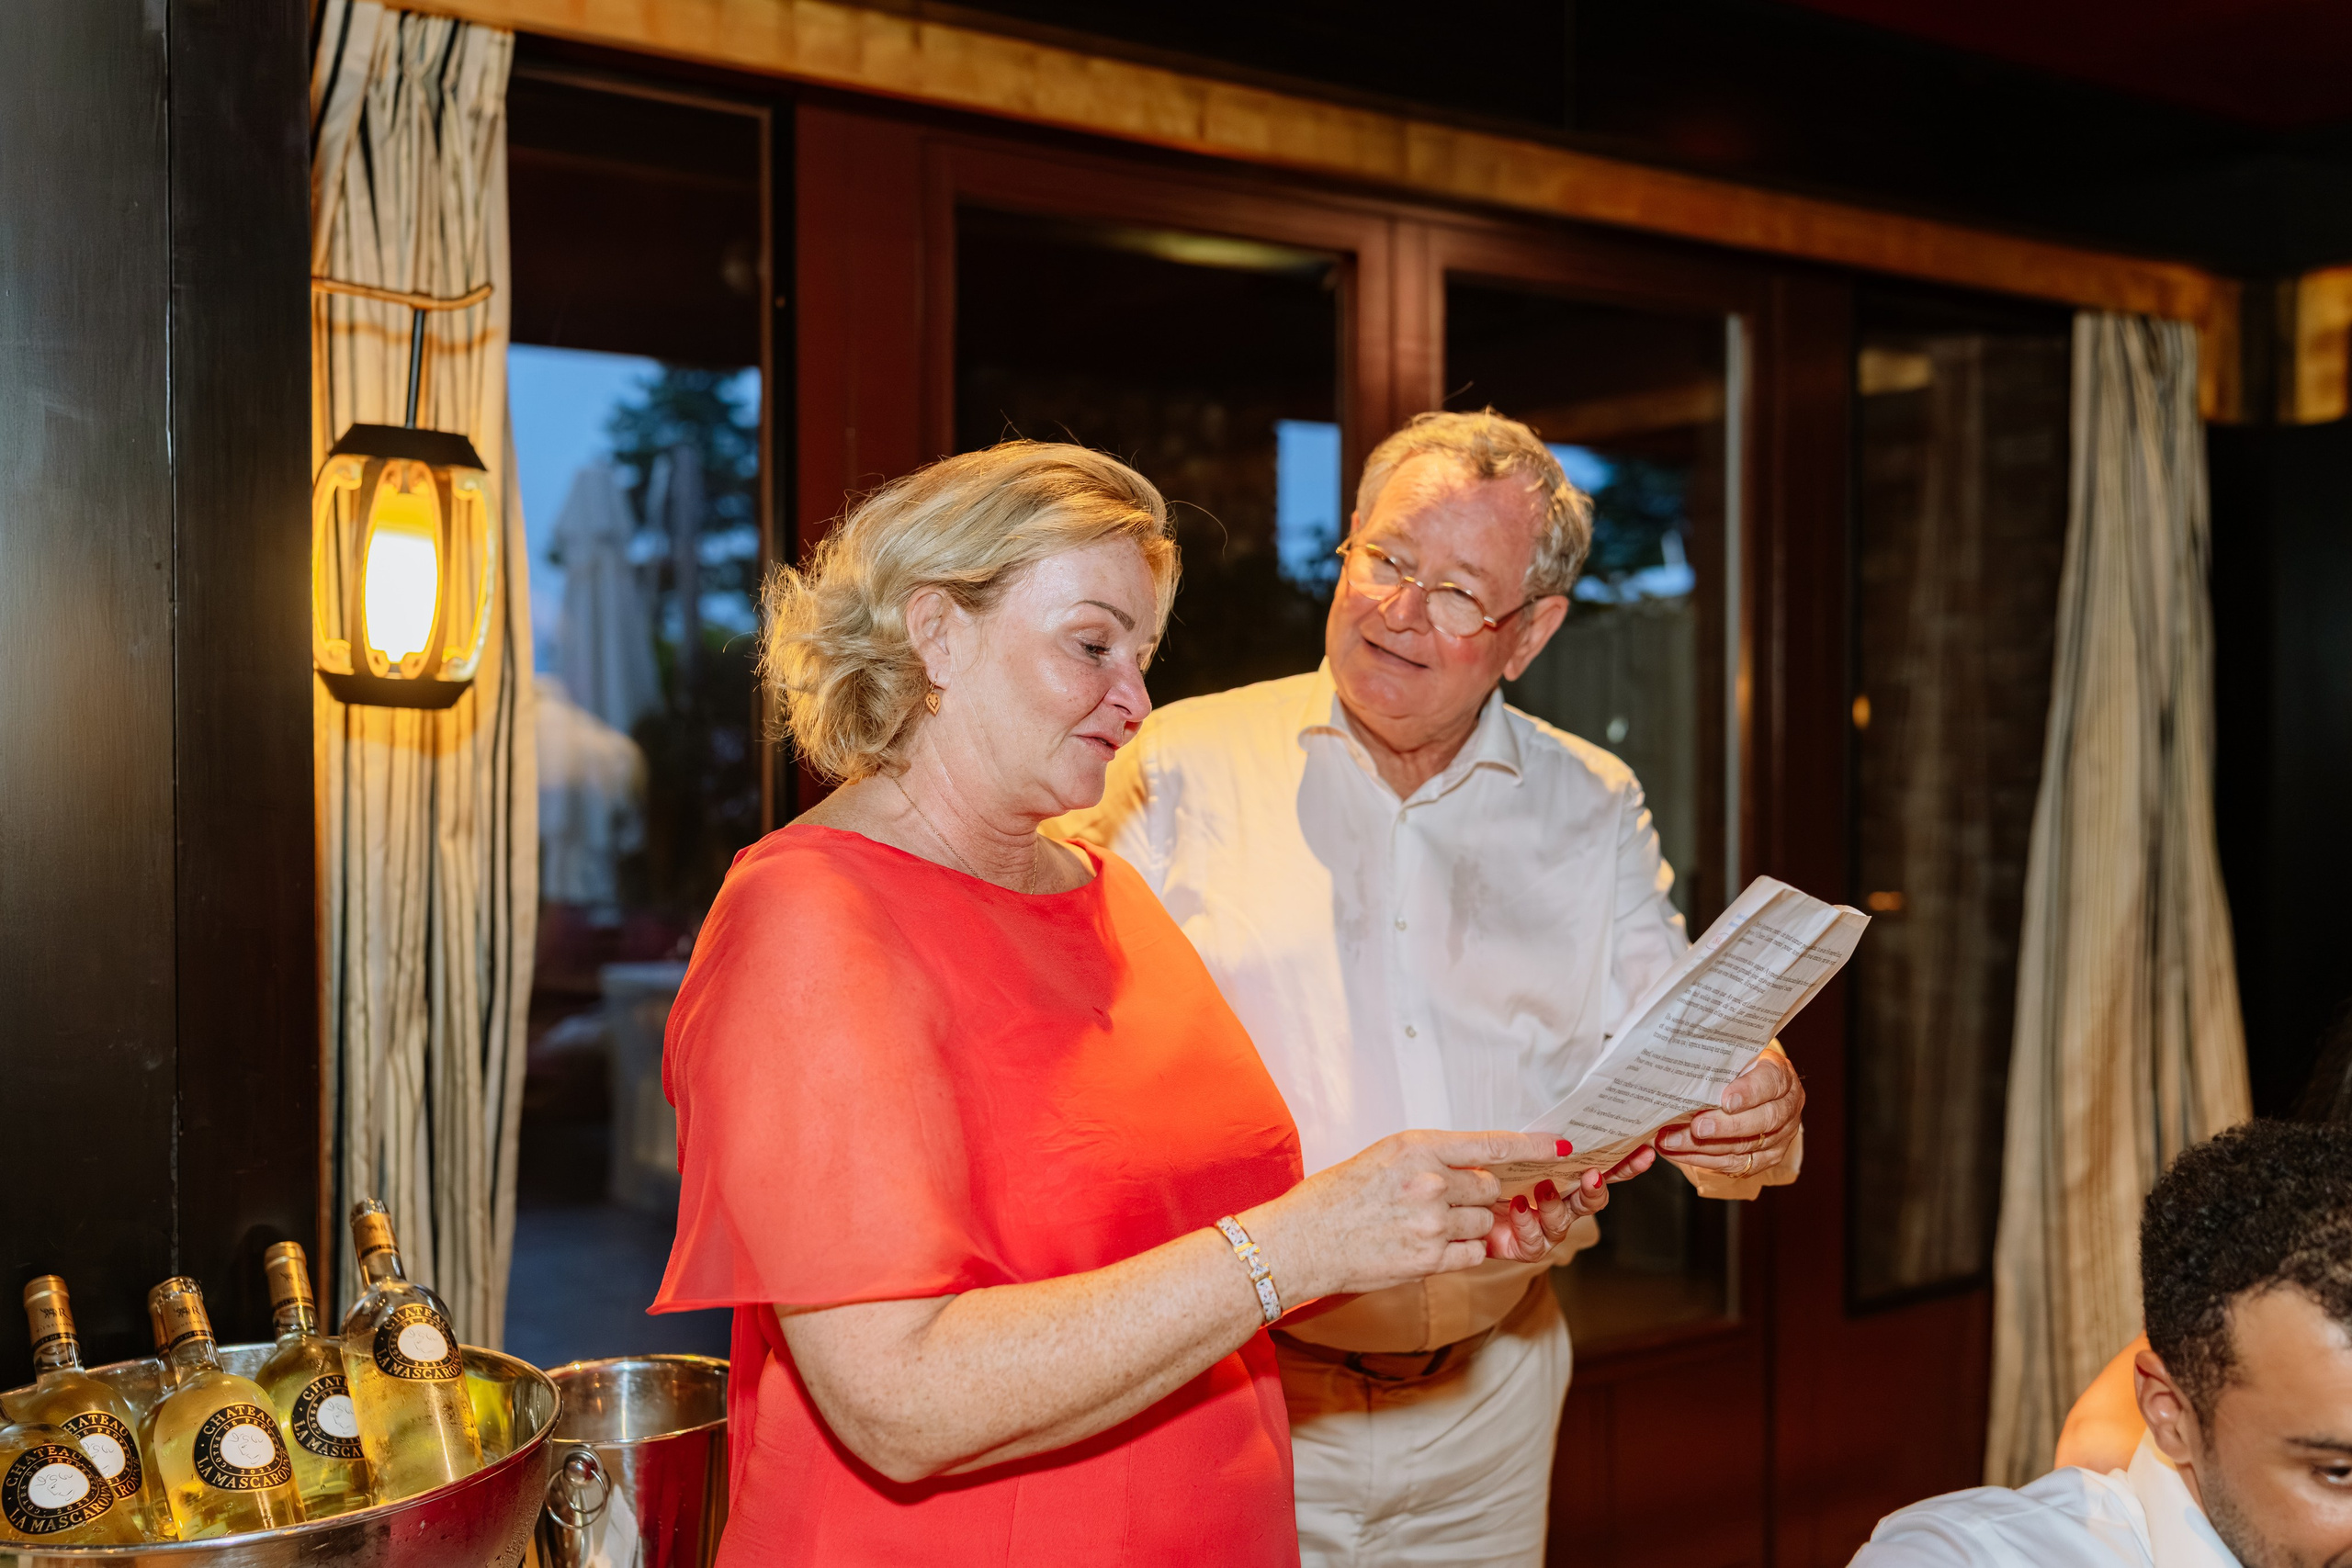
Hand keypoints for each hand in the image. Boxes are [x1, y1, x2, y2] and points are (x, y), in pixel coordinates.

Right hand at [1246, 1130, 1554, 1299]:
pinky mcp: (1429, 1260)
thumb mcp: (1382, 1158)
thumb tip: (1472, 1169)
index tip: (1558, 1145)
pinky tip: (1429, 1248)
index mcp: (1417, 1148)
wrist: (1302, 1241)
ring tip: (1423, 1227)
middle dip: (1478, 1196)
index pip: (1488, 1144)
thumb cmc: (1335, 1197)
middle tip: (1444, 1202)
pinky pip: (1472, 1254)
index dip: (1529, 1146)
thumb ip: (1429, 1160)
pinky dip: (1461, 1253)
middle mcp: (1430, 1182)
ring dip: (1466, 1226)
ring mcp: (1432, 1223)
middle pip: (1490, 1188)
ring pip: (1482, 1222)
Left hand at [1487, 1145, 1655, 1260]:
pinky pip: (1535, 1243)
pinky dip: (1528, 1224)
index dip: (1624, 1164)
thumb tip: (1564, 1142)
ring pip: (1563, 1224)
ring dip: (1556, 1207)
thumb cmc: (1480, 1169)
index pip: (1600, 1170)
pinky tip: (1516, 1207)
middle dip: (1595, 1190)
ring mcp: (1543, 1228)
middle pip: (1590, 1200)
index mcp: (1560, 1177)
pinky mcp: (1523, 1247)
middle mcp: (1558, 1204)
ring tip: (1542, 1189)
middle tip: (1592, 1177)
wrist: (1448, 1195)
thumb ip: (1535, 1146)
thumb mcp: (1507, 1149)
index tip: (1643, 1152)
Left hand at [1653, 1043, 1803, 1175]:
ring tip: (1671, 1141)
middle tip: (1696, 1127)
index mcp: (1782, 1077)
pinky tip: (1676, 1152)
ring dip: (1703, 1146)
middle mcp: (1787, 1108)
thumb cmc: (1740, 1069)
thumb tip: (1682, 1074)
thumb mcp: (1737, 1057)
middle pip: (1762, 1121)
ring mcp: (1780, 1137)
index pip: (1770, 1083)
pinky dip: (1701, 1159)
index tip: (1725, 1100)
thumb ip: (1720, 1066)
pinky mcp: (1766, 1159)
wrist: (1754, 1089)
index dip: (1749, 1092)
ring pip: (1744, 1146)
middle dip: (1725, 1126)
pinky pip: (1734, 1163)